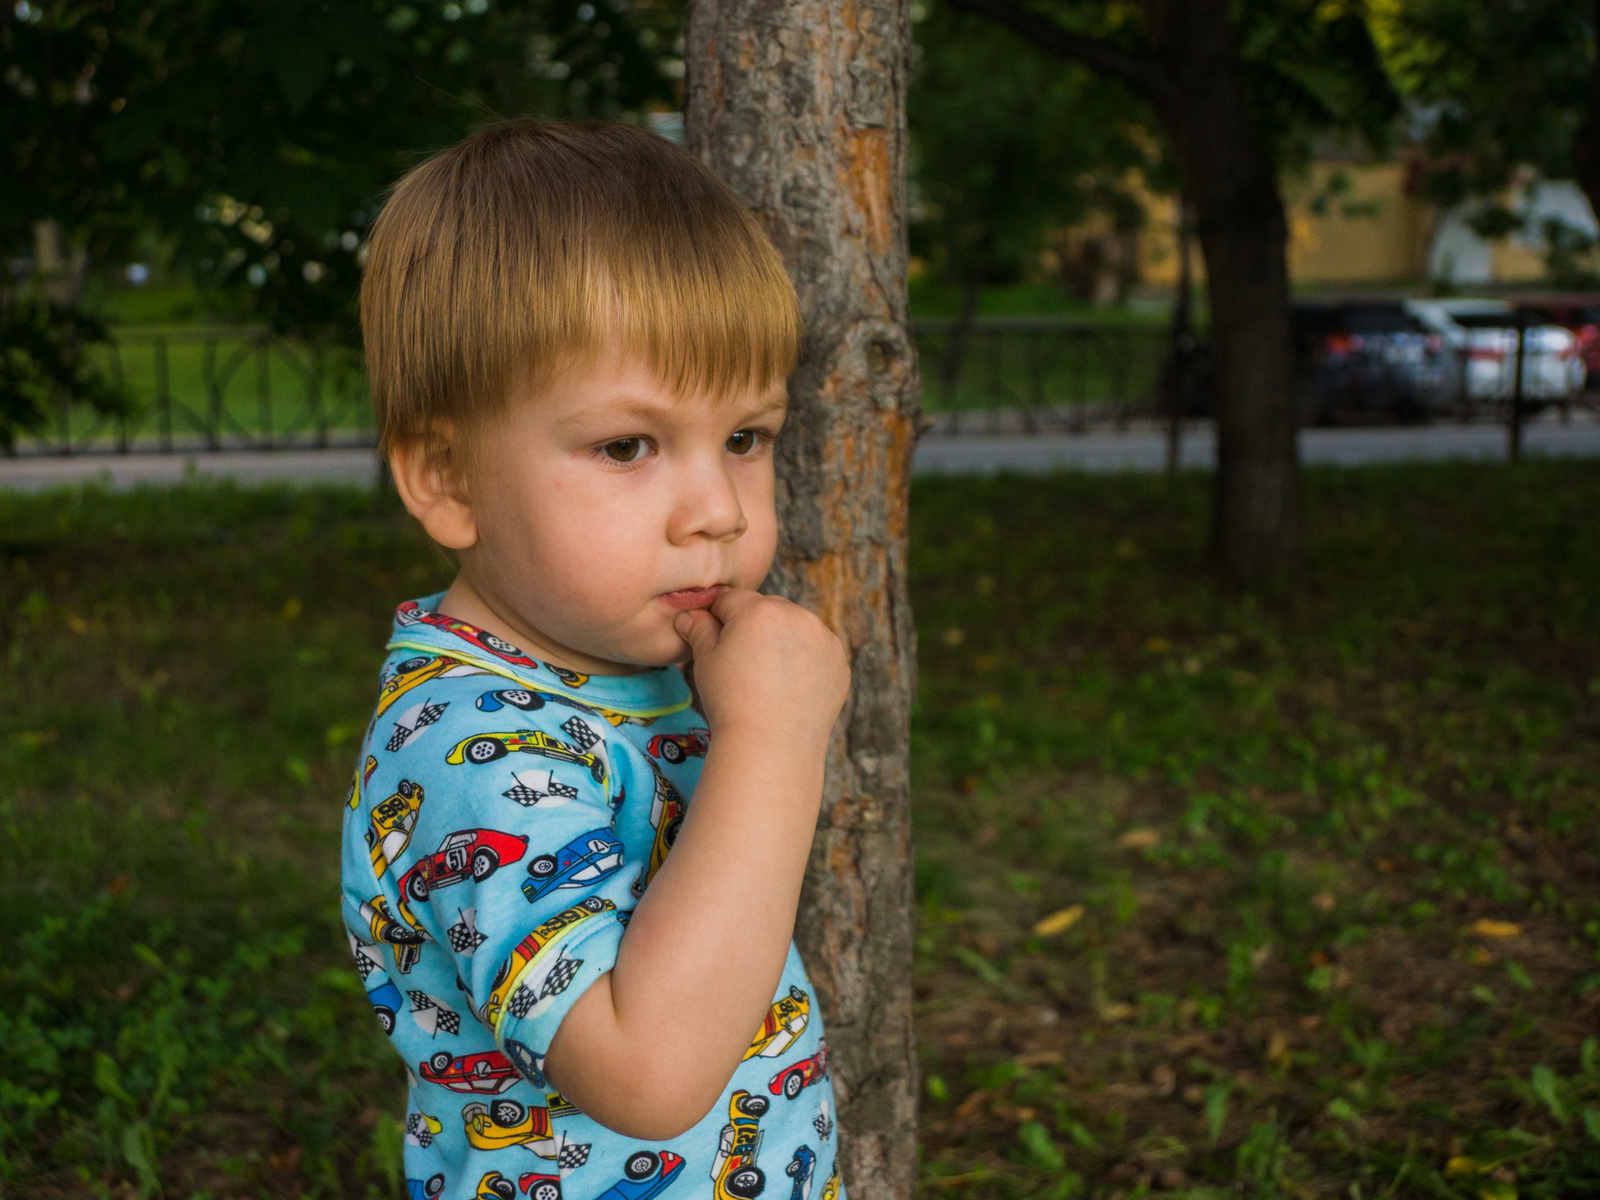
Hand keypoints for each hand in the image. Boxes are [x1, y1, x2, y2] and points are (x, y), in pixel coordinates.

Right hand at [673, 589, 848, 744]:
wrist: (771, 745)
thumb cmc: (732, 702)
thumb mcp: (706, 661)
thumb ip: (699, 630)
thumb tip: (690, 616)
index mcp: (760, 610)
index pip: (732, 600)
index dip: (718, 619)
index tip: (716, 642)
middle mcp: (797, 615)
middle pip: (768, 608)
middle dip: (755, 626)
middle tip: (744, 663)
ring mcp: (823, 638)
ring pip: (796, 626)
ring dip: (784, 639)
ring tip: (768, 676)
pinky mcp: (839, 661)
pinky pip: (818, 650)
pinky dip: (806, 660)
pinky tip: (791, 686)